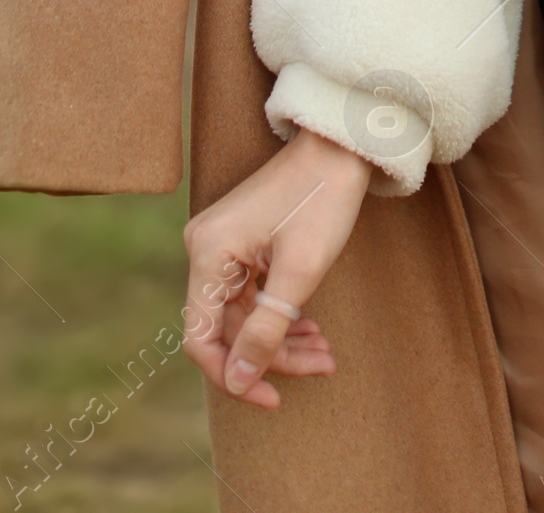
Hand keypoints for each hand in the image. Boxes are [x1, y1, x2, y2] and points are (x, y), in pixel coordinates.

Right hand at [182, 128, 372, 408]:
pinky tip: (311, 328)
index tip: (272, 400)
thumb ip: (267, 330)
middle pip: (229, 329)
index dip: (234, 376)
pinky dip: (281, 314)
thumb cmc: (322, 200)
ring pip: (244, 316)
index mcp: (208, 253)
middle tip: (322, 366)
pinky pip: (253, 295)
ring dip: (283, 338)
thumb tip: (239, 382)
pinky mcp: (243, 243)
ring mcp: (223, 245)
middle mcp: (206, 249)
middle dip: (274, 355)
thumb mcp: (299, 272)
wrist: (342, 143)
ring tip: (325, 353)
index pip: (202, 339)